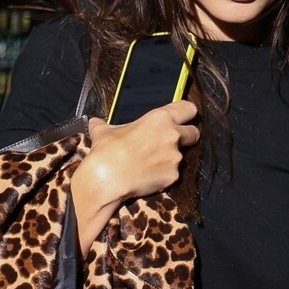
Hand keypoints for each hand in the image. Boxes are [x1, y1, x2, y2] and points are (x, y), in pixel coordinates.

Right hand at [70, 102, 199, 254]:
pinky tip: (148, 177)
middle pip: (194, 133)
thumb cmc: (107, 150)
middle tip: (170, 143)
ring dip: (170, 159)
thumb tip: (94, 122)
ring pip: (180, 157)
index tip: (183, 118)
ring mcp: (175, 158)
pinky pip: (172, 175)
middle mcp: (173, 136)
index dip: (186, 114)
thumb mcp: (104, 132)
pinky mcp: (173, 177)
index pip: (188, 109)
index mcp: (160, 118)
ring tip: (149, 165)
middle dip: (187, 137)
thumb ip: (104, 125)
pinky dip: (163, 176)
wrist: (107, 179)